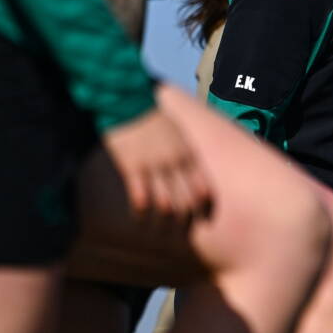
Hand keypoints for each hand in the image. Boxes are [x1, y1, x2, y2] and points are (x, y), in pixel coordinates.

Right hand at [104, 106, 211, 221]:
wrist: (128, 99)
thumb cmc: (153, 116)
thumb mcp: (179, 132)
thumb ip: (187, 152)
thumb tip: (193, 172)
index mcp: (189, 153)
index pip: (203, 190)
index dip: (203, 209)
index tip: (199, 220)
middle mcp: (175, 162)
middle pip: (186, 202)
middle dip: (185, 222)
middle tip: (179, 232)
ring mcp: (154, 165)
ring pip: (165, 205)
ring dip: (162, 222)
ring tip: (158, 229)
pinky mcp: (132, 167)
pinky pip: (140, 198)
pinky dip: (141, 212)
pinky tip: (139, 217)